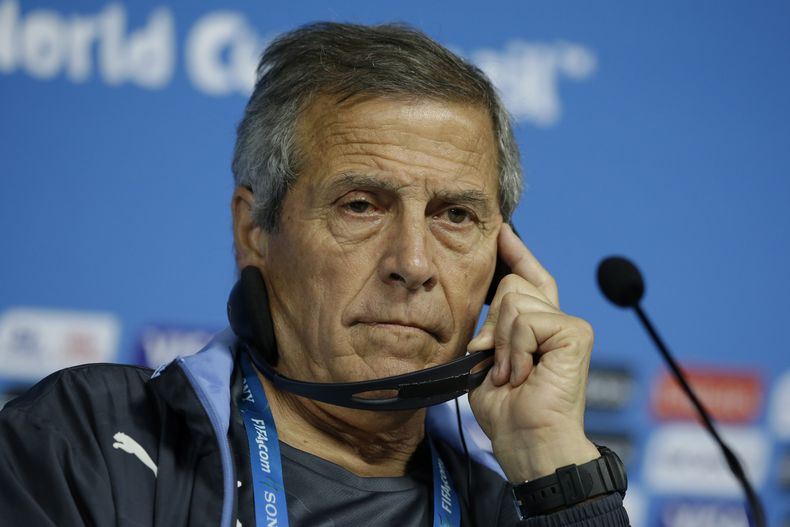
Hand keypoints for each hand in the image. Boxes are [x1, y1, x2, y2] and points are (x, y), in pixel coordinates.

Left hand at [467, 224, 598, 481]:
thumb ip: (494, 326)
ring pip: (514, 301)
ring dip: (502, 345)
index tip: (503, 231)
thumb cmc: (506, 410)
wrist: (527, 443)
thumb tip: (493, 294)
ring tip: (512, 375)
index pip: (529, 278)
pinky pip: (526, 321)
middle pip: (510, 286)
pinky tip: (523, 375)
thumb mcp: (489, 359)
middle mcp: (558, 321)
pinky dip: (514, 350)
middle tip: (498, 366)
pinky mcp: (575, 333)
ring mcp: (570, 325)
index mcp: (539, 326)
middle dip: (492, 326)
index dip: (516, 253)